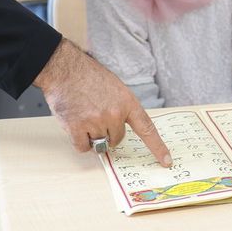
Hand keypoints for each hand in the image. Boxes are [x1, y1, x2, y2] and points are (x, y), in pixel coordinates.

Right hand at [34, 39, 171, 166]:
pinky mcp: (77, 128)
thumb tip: (119, 129)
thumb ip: (121, 108)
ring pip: (99, 143)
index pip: (147, 129)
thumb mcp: (115, 87)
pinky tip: (75, 124)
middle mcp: (114, 114)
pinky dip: (80, 141)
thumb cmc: (88, 75)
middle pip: (116, 139)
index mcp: (127, 102)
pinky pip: (83, 147)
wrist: (65, 69)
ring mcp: (96, 122)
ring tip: (83, 114)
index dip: (157, 147)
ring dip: (91, 135)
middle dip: (107, 132)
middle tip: (95, 114)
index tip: (166, 161)